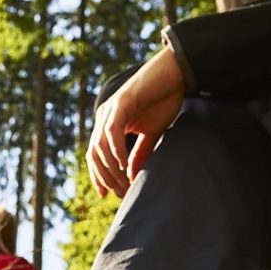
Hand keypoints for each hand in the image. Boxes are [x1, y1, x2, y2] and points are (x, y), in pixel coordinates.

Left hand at [88, 45, 185, 197]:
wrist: (176, 75)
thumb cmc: (164, 100)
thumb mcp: (152, 133)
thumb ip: (140, 153)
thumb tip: (132, 175)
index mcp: (109, 123)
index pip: (96, 155)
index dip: (99, 176)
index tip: (109, 195)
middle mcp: (105, 116)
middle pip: (94, 154)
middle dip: (105, 177)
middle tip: (120, 193)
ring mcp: (110, 109)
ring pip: (101, 146)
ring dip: (111, 168)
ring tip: (124, 183)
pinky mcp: (121, 103)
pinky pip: (112, 132)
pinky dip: (116, 150)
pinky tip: (123, 165)